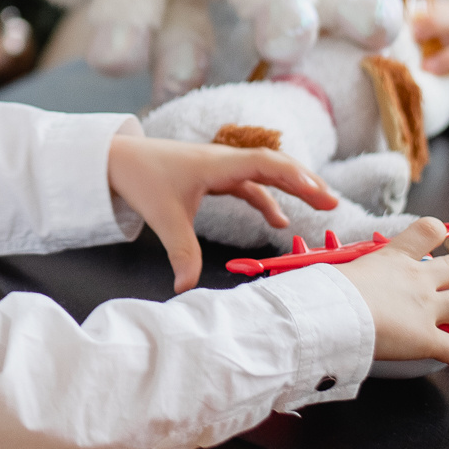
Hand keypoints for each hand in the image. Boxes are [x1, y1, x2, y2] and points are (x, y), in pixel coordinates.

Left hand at [107, 135, 337, 291]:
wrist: (116, 159)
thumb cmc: (142, 179)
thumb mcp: (165, 218)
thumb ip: (181, 254)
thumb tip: (186, 289)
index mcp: (218, 164)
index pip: (267, 164)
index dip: (295, 177)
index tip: (319, 192)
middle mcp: (224, 161)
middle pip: (274, 166)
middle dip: (304, 182)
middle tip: (332, 202)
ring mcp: (219, 167)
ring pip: (264, 175)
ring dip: (290, 189)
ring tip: (319, 207)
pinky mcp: (212, 175)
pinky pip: (248, 185)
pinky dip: (266, 199)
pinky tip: (277, 220)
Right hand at [335, 218, 448, 372]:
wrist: (337, 313)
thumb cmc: (329, 290)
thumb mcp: (335, 269)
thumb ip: (344, 273)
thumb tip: (328, 279)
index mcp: (392, 258)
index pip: (423, 233)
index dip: (434, 231)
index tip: (440, 231)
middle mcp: (417, 280)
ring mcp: (426, 309)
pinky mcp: (428, 339)